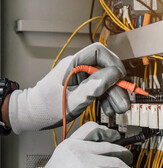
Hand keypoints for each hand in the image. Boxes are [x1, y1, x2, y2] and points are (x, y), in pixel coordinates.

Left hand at [8, 42, 129, 133]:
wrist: (33, 116)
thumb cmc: (46, 108)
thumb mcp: (72, 100)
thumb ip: (92, 87)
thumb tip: (113, 74)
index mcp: (73, 64)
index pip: (99, 52)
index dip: (113, 63)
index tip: (120, 78)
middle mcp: (80, 68)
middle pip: (107, 69)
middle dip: (118, 86)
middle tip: (124, 103)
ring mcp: (83, 77)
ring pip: (107, 81)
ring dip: (115, 95)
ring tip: (118, 110)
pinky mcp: (85, 87)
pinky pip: (102, 89)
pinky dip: (108, 99)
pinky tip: (109, 110)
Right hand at [8, 122, 137, 167]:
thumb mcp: (59, 164)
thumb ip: (78, 157)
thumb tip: (101, 159)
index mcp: (69, 146)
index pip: (92, 129)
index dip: (107, 132)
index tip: (115, 136)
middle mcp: (81, 151)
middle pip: (112, 148)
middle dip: (124, 155)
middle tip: (128, 162)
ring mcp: (92, 164)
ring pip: (121, 165)